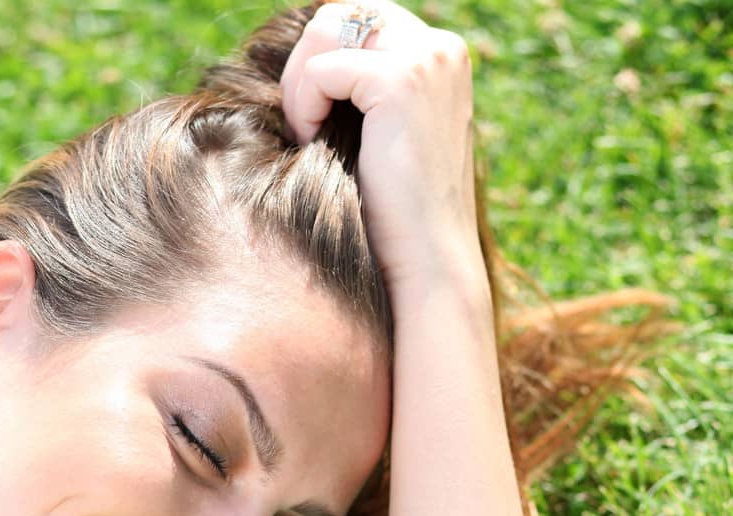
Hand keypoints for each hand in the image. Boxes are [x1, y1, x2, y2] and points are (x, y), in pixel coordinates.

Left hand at [279, 2, 481, 291]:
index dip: (321, 60)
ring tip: (304, 135)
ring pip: (329, 28)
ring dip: (300, 81)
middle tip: (299, 124)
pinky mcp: (401, 81)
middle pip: (343, 12)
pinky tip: (310, 144)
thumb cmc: (396, 219)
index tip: (314, 118)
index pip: (361, 21)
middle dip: (306, 63)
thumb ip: (362, 96)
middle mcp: (442, 48)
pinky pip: (322, 67)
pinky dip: (304, 104)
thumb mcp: (382, 140)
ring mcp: (426, 60)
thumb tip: (311, 67)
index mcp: (441, 58)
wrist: (427, 265)